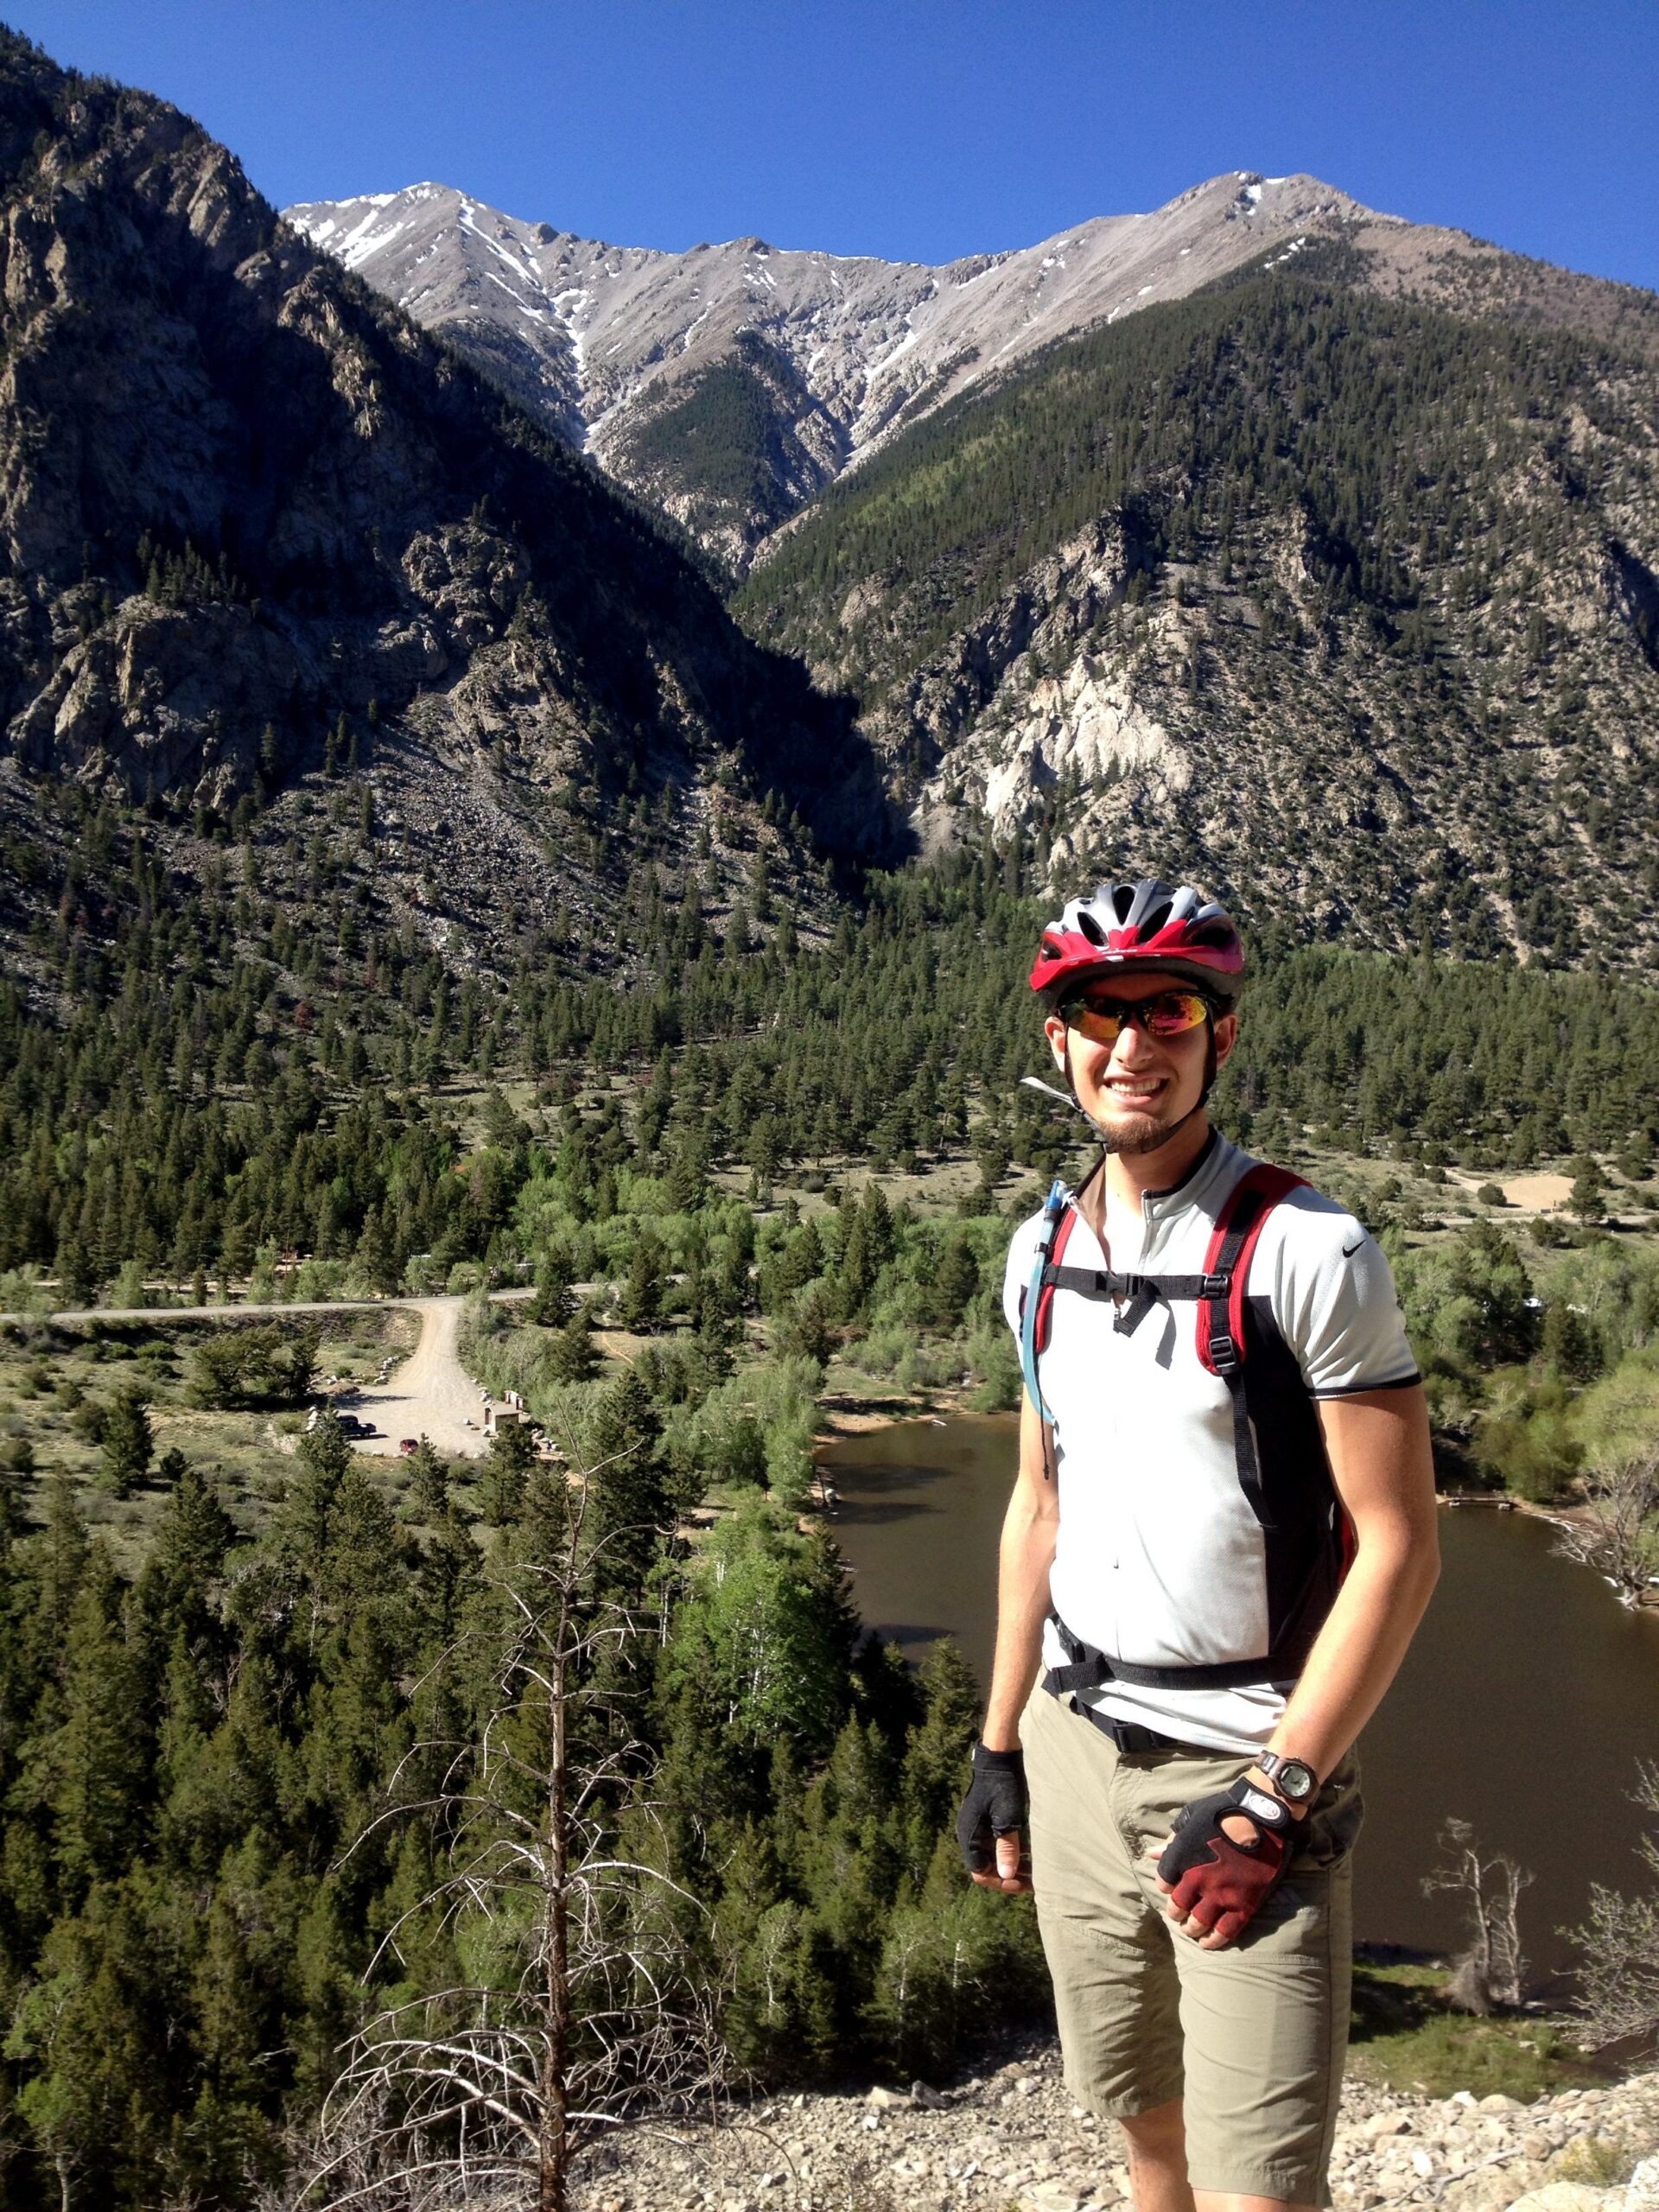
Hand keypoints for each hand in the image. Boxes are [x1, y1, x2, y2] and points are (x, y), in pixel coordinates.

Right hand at [957, 1743, 1031, 1893]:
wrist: (999, 1757)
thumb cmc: (1002, 1787)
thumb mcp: (1007, 1820)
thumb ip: (1006, 1849)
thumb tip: (1006, 1876)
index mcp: (969, 1835)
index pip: (980, 1872)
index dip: (1000, 1881)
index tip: (1022, 1882)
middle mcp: (969, 1833)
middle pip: (987, 1866)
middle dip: (1009, 1874)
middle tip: (1033, 1881)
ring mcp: (977, 1826)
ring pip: (993, 1855)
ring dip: (1012, 1863)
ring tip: (1035, 1869)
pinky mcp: (986, 1819)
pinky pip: (996, 1843)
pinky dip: (1011, 1849)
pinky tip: (1029, 1851)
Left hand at [1146, 1778, 1290, 1947]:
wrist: (1260, 1816)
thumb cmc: (1222, 1811)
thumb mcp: (1190, 1819)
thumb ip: (1171, 1841)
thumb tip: (1152, 1854)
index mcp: (1180, 1858)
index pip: (1163, 1882)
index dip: (1166, 1886)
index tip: (1171, 1888)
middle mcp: (1197, 1880)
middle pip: (1178, 1907)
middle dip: (1177, 1914)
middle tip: (1180, 1917)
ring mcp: (1221, 1895)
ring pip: (1200, 1922)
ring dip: (1192, 1929)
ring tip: (1191, 1930)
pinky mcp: (1243, 1904)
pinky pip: (1226, 1930)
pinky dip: (1215, 1940)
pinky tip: (1209, 1944)